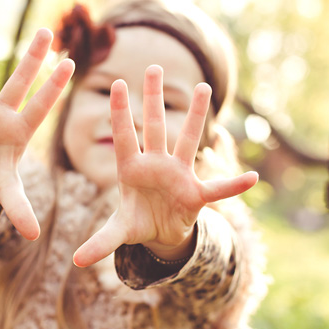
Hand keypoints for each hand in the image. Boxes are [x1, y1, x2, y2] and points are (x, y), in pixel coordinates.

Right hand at [0, 22, 74, 240]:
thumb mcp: (7, 193)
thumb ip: (20, 209)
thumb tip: (36, 236)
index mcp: (19, 131)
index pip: (40, 107)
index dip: (53, 87)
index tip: (71, 63)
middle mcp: (0, 115)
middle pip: (18, 84)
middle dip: (31, 60)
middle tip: (45, 31)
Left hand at [73, 65, 257, 266]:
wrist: (161, 233)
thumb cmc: (137, 221)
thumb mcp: (118, 232)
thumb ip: (100, 242)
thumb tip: (76, 262)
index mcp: (131, 169)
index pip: (123, 136)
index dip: (119, 112)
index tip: (115, 83)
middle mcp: (155, 164)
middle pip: (154, 126)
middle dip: (153, 99)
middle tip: (154, 67)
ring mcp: (178, 174)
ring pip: (187, 140)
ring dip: (195, 116)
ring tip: (204, 88)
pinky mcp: (196, 193)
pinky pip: (217, 188)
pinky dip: (233, 185)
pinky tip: (252, 177)